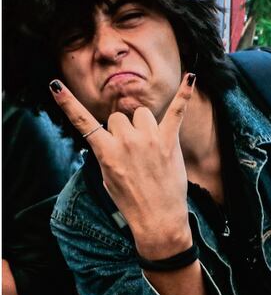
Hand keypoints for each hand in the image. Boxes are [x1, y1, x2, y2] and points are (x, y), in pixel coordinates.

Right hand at [50, 75, 194, 258]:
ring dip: (144, 125)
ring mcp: (148, 139)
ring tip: (151, 146)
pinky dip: (184, 94)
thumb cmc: (131, 199)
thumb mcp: (107, 177)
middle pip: (119, 117)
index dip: (67, 103)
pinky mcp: (169, 140)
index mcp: (105, 151)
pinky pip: (177, 111)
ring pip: (141, 113)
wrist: (157, 217)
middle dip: (124, 130)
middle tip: (134, 153)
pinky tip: (191, 77)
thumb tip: (113, 136)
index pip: (82, 122)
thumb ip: (108, 152)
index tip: (55, 86)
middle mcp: (125, 141)